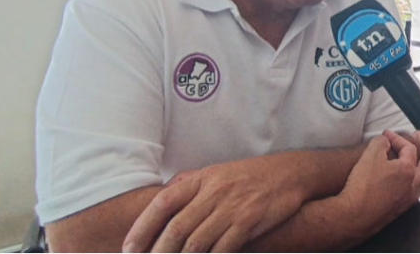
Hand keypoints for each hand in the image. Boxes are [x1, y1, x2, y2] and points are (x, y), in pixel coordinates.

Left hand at [122, 155, 308, 251]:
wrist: (290, 173)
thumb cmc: (248, 176)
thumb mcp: (216, 172)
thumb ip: (188, 185)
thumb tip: (159, 200)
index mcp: (201, 179)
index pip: (163, 203)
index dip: (142, 228)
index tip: (129, 250)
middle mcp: (214, 192)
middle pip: (176, 229)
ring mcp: (232, 208)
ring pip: (196, 243)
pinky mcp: (249, 222)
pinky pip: (223, 250)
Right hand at [338, 132, 419, 227]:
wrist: (355, 215)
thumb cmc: (363, 188)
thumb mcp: (370, 154)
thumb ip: (380, 142)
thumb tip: (385, 141)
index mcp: (408, 170)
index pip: (409, 148)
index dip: (397, 138)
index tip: (387, 136)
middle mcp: (412, 186)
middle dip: (416, 154)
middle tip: (409, 149)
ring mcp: (407, 200)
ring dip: (418, 171)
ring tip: (414, 166)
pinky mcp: (399, 210)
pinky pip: (413, 194)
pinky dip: (412, 185)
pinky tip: (404, 186)